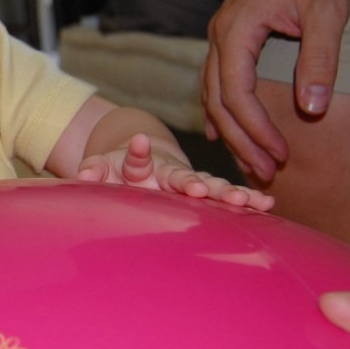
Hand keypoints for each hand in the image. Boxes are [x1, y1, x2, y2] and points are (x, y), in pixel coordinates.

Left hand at [77, 133, 273, 211]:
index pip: (138, 158)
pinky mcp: (204, 194)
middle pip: (183, 176)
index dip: (138, 152)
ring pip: (212, 187)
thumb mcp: (101, 168)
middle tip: (201, 189)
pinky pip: (225, 199)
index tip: (139, 144)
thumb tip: (83, 178)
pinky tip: (266, 204)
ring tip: (249, 199)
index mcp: (141, 164)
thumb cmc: (119, 169)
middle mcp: (170, 172)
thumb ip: (92, 171)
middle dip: (193, 182)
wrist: (144, 157)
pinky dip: (245, 201)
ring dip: (228, 193)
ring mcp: (190, 183)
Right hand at [202, 0, 349, 182]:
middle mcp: (221, 32)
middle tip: (267, 173)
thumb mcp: (329, 12)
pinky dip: (224, 111)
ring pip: (214, 93)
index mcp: (237, 28)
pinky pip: (218, 81)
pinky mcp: (233, 34)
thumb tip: (314, 109)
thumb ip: (320, 60)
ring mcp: (223, 32)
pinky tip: (226, 132)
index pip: (237, 93)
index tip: (281, 155)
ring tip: (254, 162)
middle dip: (240, 140)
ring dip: (232, 130)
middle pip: (218, 100)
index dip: (256, 130)